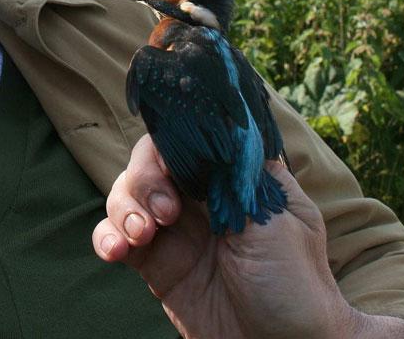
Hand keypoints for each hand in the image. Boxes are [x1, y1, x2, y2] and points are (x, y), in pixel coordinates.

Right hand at [92, 135, 355, 338]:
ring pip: (126, 194)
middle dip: (145, 178)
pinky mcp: (155, 265)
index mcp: (234, 178)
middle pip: (150, 161)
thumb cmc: (297, 285)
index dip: (172, 141)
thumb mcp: (280, 218)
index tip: (171, 164)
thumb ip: (240, 171)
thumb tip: (214, 117)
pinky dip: (106, 236)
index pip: (191, 137)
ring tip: (140, 235)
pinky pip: (116, 237)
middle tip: (164, 212)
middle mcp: (201, 198)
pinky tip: (114, 251)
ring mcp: (175, 231)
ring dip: (122, 206)